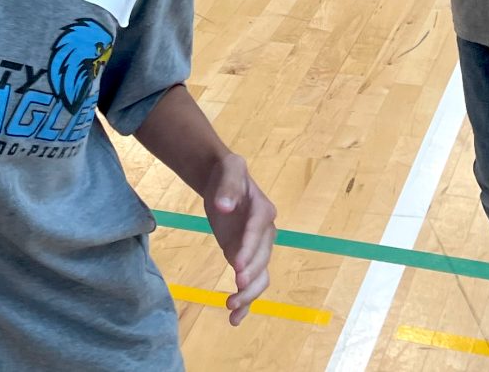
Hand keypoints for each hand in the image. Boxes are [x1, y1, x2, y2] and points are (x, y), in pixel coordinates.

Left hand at [202, 154, 275, 325]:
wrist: (224, 180)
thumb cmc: (228, 172)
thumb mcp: (229, 169)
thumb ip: (228, 187)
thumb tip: (224, 206)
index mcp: (263, 211)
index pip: (257, 233)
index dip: (248, 249)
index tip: (235, 264)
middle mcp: (265, 233)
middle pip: (262, 259)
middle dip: (250, 275)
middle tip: (234, 288)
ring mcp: (256, 249)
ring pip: (260, 277)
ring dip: (249, 294)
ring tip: (231, 307)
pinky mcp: (245, 258)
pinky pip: (250, 282)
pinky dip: (245, 302)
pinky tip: (234, 319)